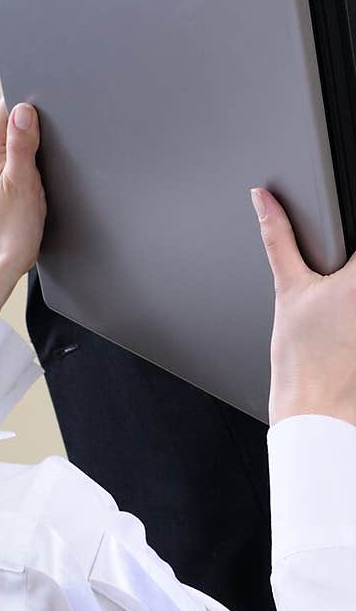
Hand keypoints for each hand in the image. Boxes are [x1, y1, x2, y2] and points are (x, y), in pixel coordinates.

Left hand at [0, 99, 46, 313]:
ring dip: (44, 140)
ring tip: (48, 162)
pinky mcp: (12, 173)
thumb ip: (22, 143)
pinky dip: (43, 155)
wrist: (0, 261)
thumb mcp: (21, 181)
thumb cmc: (7, 229)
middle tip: (54, 143)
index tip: (52, 110)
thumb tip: (25, 110)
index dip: (35, 100)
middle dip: (43, 121)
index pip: (12, 101)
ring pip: (28, 133)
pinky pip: (30, 150)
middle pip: (22, 114)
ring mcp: (1, 159)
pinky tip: (47, 171)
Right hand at [252, 187, 355, 426]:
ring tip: (338, 314)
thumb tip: (264, 200)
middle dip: (345, 270)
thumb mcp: (286, 288)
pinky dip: (354, 318)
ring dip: (348, 298)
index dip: (346, 244)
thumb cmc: (301, 359)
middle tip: (333, 290)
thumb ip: (277, 238)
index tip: (335, 257)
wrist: (314, 409)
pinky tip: (345, 331)